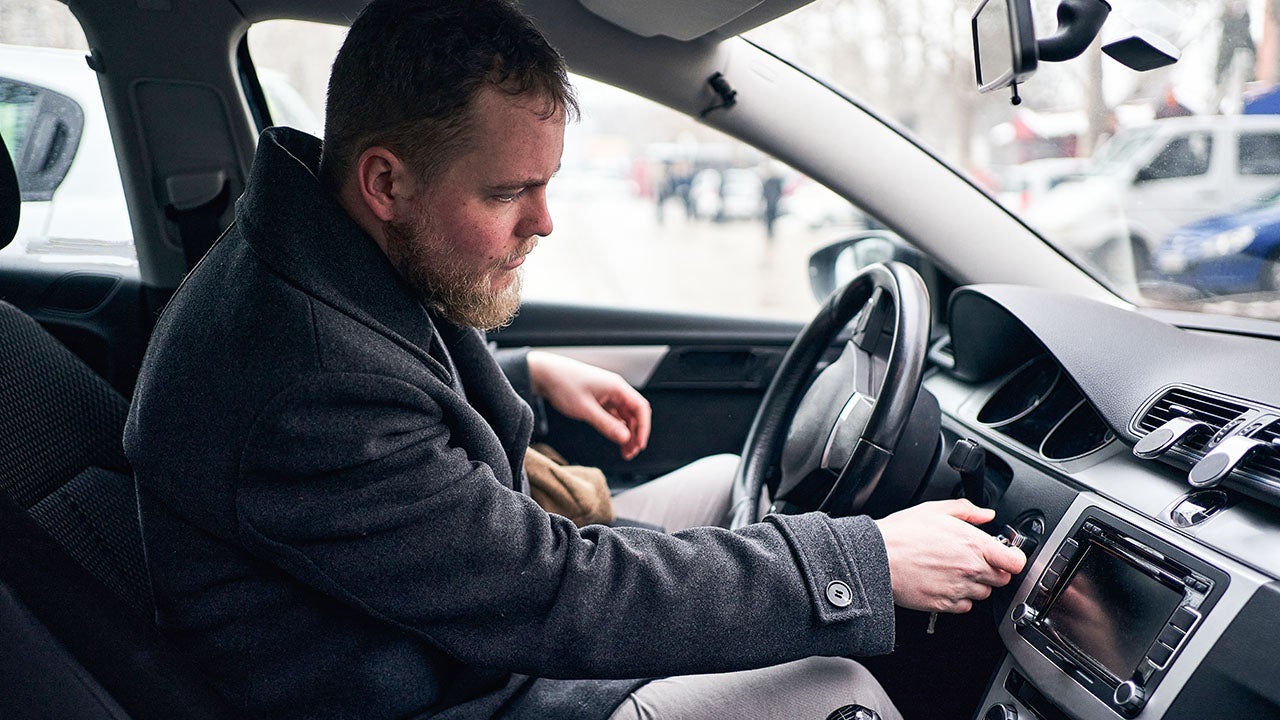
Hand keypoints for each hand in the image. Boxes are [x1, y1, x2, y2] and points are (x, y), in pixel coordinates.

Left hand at [527, 351, 650, 459]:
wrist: (544, 373)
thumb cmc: (563, 384)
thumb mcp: (585, 409)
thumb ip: (606, 425)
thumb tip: (625, 438)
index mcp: (616, 387)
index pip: (641, 408)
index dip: (644, 428)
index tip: (639, 445)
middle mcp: (615, 389)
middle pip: (635, 413)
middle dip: (635, 434)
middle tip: (631, 453)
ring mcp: (608, 394)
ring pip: (625, 416)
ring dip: (627, 433)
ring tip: (624, 451)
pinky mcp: (600, 399)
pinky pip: (614, 415)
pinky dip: (617, 428)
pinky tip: (616, 439)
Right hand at [875, 499, 1025, 613]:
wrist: (876, 558)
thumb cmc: (901, 534)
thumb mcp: (935, 510)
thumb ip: (967, 510)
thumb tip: (986, 514)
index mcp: (974, 544)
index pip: (1016, 562)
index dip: (1012, 558)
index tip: (1004, 555)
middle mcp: (971, 569)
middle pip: (1002, 579)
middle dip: (992, 570)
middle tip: (972, 560)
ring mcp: (959, 589)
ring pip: (984, 594)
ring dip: (975, 584)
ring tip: (952, 571)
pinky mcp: (945, 605)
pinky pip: (965, 607)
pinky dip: (959, 598)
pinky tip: (943, 583)